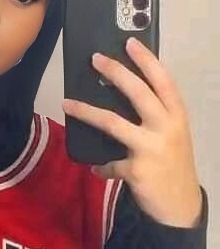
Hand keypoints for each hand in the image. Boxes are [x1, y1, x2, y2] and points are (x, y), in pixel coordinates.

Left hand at [62, 36, 202, 227]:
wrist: (180, 206)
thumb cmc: (173, 164)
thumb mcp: (172, 136)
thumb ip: (155, 118)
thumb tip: (119, 98)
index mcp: (177, 116)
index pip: (163, 81)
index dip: (147, 60)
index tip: (130, 42)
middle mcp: (167, 128)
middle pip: (138, 92)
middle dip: (115, 72)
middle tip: (95, 59)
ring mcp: (151, 148)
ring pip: (113, 122)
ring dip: (86, 112)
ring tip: (68, 104)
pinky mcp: (136, 169)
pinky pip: (109, 163)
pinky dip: (101, 166)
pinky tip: (98, 168)